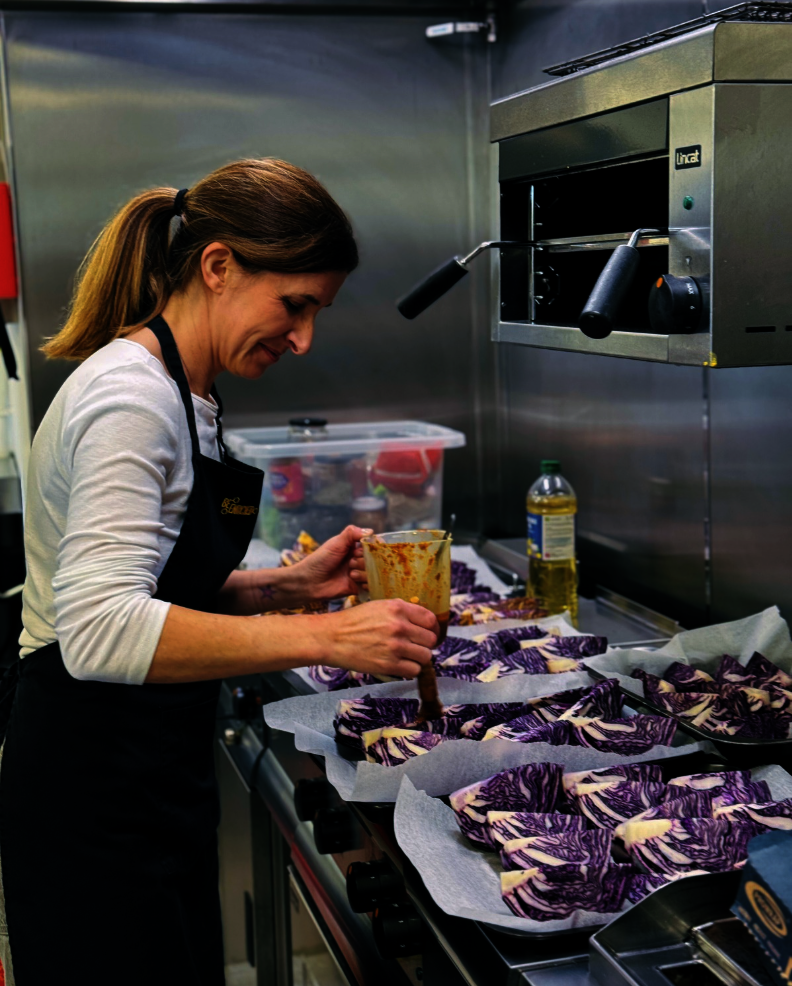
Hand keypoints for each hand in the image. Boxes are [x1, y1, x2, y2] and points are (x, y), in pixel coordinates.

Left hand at [295, 525, 371, 600]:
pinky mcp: (358, 587)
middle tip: (351, 563)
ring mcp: (359, 574)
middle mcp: (358, 560)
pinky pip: (371, 586)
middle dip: (364, 561)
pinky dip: (367, 584)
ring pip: (374, 572)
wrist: (309, 582)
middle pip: (375, 560)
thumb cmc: (320, 560)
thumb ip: (351, 533)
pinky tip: (355, 582)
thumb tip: (371, 531)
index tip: (361, 550)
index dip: (371, 548)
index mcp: (354, 548)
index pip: (372, 545)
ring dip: (364, 573)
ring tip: (350, 575)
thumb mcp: (335, 543)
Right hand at [323, 599, 438, 678]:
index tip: (427, 632)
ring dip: (418, 658)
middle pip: (430, 639)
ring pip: (425, 656)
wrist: (331, 637)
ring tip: (407, 656)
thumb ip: (401, 611)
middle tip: (415, 646)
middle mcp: (399, 626)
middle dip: (424, 644)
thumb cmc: (353, 621)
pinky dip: (409, 669)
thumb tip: (422, 621)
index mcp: (397, 608)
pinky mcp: (388, 664)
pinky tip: (399, 664)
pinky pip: (413, 671)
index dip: (431, 627)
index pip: (430, 619)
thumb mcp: (378, 606)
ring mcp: (395, 646)